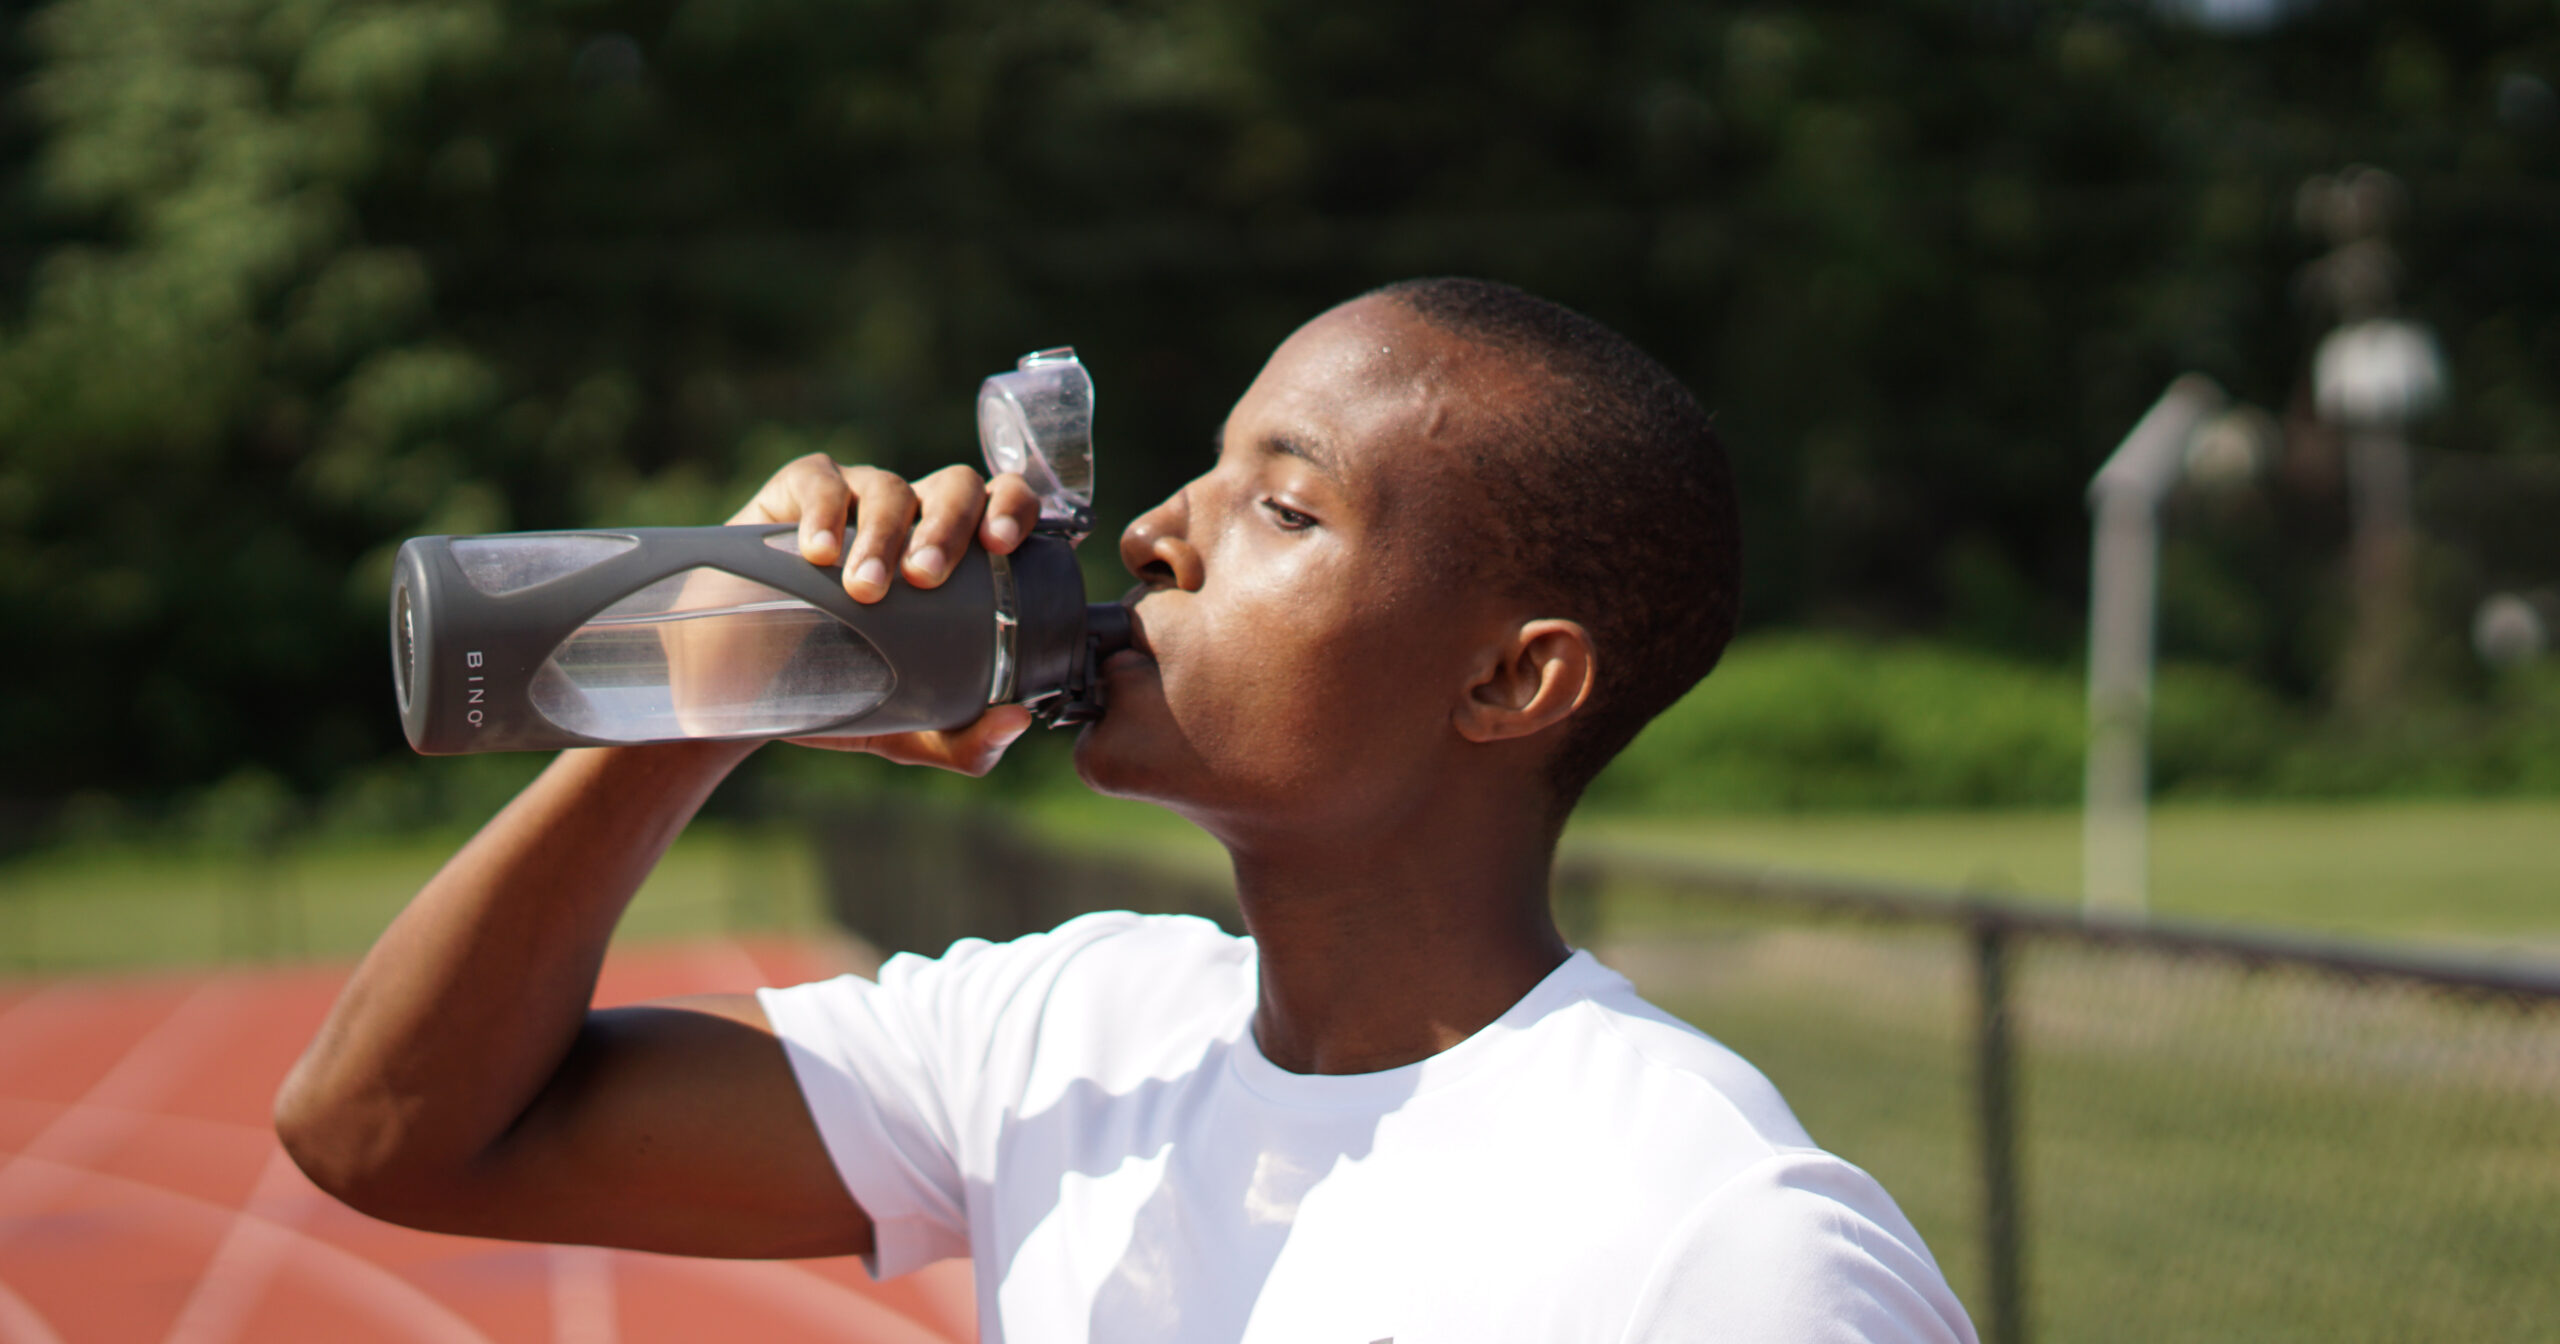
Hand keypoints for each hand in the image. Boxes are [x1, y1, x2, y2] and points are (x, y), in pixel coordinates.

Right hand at [726, 453, 1044, 772]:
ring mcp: (858, 499)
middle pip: (956, 487)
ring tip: (864, 588)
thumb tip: (1016, 721)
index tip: (1001, 546)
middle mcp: (917, 517)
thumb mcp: (910, 727)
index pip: (1005, 504)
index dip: (1014, 508)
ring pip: (890, 489)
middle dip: (948, 526)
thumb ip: (967, 740)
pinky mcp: (797, 494)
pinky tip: (817, 551)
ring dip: (884, 536)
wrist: (751, 689)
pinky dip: (824, 511)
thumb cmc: (847, 692)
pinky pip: (821, 481)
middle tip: (925, 578)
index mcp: (960, 556)